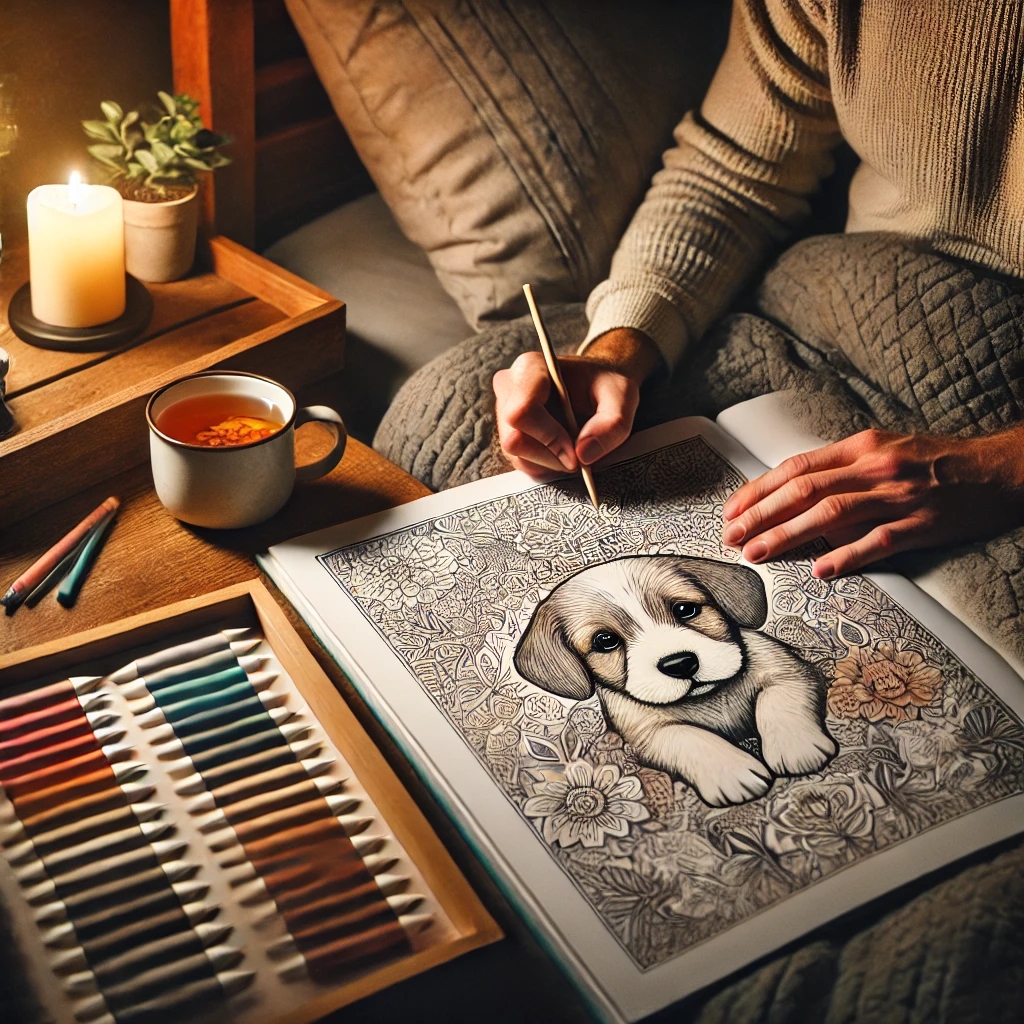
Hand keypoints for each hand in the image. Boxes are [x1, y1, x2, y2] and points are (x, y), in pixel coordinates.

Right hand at [493, 328, 658, 478]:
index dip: (548, 438)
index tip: (575, 454)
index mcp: (531, 368)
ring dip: (548, 463)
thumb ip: (613, 424)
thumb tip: (583, 454)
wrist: (596, 386)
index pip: (521, 412)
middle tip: (578, 459)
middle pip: (514, 439)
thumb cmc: (606, 385)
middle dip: (549, 457)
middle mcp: (509, 387)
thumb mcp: (623, 397)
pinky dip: (544, 466)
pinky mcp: (508, 431)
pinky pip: (519, 462)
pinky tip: (562, 453)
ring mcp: (504, 410)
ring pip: (515, 455)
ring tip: (574, 451)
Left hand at [721, 427, 1023, 577]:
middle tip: (731, 537)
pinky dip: (847, 554)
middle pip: (805, 490)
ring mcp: (898, 496)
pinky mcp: (922, 524)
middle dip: (762, 515)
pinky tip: (820, 568)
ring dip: (788, 535)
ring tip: (758, 553)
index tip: (732, 511)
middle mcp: (875, 467)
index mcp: (861, 446)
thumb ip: (838, 467)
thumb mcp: (882, 449)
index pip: (796, 467)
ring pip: (832, 514)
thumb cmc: (932, 461)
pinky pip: (879, 540)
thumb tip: (791, 493)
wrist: (997, 469)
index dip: (759, 490)